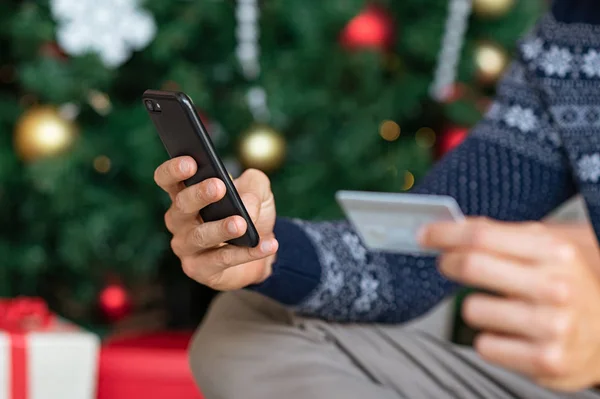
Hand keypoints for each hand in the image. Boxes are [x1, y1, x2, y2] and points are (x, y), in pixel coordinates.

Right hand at [154, 156, 277, 289]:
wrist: (261, 250)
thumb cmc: (251, 214)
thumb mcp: (258, 192)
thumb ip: (254, 187)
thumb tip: (245, 204)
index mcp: (186, 194)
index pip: (167, 179)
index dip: (174, 170)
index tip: (191, 162)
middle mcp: (180, 220)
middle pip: (181, 206)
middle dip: (199, 195)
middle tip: (219, 187)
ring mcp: (187, 247)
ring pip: (199, 236)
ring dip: (220, 228)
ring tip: (241, 223)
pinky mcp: (200, 270)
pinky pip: (221, 260)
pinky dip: (246, 253)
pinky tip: (267, 244)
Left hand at [420, 218, 599, 390]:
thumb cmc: (569, 286)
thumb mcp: (548, 250)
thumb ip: (503, 235)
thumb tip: (452, 225)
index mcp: (554, 252)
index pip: (482, 235)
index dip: (444, 233)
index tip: (424, 234)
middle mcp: (555, 287)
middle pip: (472, 265)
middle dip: (449, 262)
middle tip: (447, 263)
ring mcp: (552, 325)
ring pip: (472, 309)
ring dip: (475, 308)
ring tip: (498, 308)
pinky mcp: (546, 360)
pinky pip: (485, 345)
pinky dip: (489, 339)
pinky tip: (509, 334)